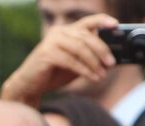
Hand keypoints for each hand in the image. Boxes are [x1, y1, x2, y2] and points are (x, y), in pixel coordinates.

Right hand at [0, 13, 118, 105]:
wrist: (28, 85)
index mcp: (66, 31)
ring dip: (94, 62)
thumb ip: (89, 60)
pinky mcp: (46, 54)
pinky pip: (70, 60)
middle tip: (111, 62)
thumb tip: (110, 61)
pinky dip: (84, 70)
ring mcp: (51, 42)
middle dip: (101, 50)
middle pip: (86, 37)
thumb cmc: (52, 74)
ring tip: (102, 74)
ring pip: (80, 48)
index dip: (102, 21)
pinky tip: (92, 77)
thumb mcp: (75, 65)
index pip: (87, 21)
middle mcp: (59, 32)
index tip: (116, 25)